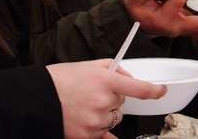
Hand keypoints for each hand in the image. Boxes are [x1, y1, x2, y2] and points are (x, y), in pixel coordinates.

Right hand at [47, 59, 165, 138]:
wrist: (37, 98)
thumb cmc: (59, 80)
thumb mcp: (87, 66)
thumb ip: (111, 68)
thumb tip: (126, 75)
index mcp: (106, 80)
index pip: (139, 88)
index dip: (154, 91)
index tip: (161, 91)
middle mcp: (105, 101)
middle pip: (121, 104)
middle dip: (111, 99)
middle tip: (91, 94)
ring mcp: (97, 120)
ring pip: (112, 119)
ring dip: (103, 114)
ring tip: (83, 107)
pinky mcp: (88, 136)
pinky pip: (104, 135)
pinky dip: (100, 130)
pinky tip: (94, 126)